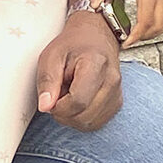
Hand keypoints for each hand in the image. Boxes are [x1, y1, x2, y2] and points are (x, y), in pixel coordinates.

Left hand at [36, 10, 122, 130]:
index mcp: (95, 64)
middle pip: (84, 116)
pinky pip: (96, 123)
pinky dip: (82, 118)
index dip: (59, 107)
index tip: (50, 98)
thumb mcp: (51, 55)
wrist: (95, 38)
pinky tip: (76, 102)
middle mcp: (111, 81)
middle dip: (64, 114)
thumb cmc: (72, 46)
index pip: (78, 101)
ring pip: (90, 124)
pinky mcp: (117, 103)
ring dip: (72, 117)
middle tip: (55, 96)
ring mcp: (117, 94)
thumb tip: (45, 107)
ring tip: (66, 96)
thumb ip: (47, 80)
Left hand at [88, 0, 162, 47]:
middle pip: (157, 27)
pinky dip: (159, 23)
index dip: (136, 36)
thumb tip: (94, 6)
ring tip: (138, 34)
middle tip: (130, 40)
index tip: (126, 42)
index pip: (144, 23)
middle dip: (144, 37)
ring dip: (154, 32)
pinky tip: (146, 23)